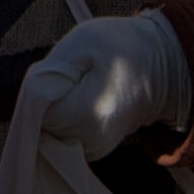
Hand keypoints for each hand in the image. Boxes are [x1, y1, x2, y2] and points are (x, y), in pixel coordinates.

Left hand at [22, 10, 191, 158]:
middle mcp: (91, 142)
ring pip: (49, 132)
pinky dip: (63, 118)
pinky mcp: (91, 149)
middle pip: (41, 125)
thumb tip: (32, 100)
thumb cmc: (121, 49)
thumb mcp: (83, 43)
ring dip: (55, 109)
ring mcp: (92, 150)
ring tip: (80, 87)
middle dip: (46, 101)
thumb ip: (50, 72)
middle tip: (73, 77)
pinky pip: (60, 135)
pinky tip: (81, 99)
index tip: (62, 72)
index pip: (38, 111)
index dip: (40, 89)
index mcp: (90, 115)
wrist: (161, 69)